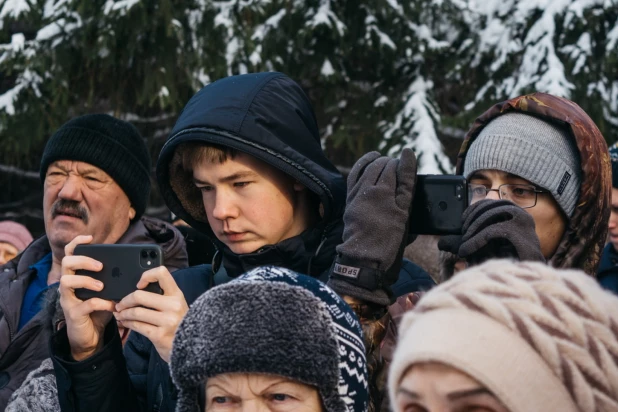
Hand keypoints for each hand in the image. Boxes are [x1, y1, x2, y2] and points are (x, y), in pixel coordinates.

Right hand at [59, 235, 115, 360]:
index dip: (77, 243)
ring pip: (66, 281)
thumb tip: (134, 267)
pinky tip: (110, 305)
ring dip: (86, 280)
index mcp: (77, 275)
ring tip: (102, 285)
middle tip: (101, 266)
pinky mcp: (73, 314)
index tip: (90, 239)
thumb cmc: (99, 309)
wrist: (91, 336)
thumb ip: (114, 279)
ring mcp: (68, 299)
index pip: (70, 253)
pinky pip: (83, 304)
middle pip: (66, 263)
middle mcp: (68, 285)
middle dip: (84, 261)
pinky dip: (100, 303)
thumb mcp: (107, 290)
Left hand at [114, 266, 187, 362]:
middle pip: (140, 295)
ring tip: (120, 314)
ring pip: (135, 312)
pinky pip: (137, 326)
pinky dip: (127, 323)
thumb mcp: (176, 306)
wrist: (191, 347)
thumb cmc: (180, 324)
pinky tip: (125, 323)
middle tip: (120, 304)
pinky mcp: (159, 335)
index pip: (162, 274)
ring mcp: (167, 321)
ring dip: (123, 313)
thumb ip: (162, 297)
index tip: (139, 284)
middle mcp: (173, 306)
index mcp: (177, 295)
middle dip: (125, 300)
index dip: (147, 275)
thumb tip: (138, 290)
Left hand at [328, 149, 416, 305]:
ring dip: (378, 161)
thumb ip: (407, 192)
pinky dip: (363, 164)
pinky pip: (356, 174)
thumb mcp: (404, 220)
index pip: (400, 171)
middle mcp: (375, 192)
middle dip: (393, 163)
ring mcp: (360, 194)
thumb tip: (408, 172)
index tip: (409, 155)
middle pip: (384, 167)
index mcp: (391, 198)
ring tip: (385, 160)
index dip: (406, 162)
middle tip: (400, 165)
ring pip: (370, 167)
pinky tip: (370, 160)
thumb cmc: (389, 244)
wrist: (364, 261)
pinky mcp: (351, 198)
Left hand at [438, 199, 544, 264]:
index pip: (494, 201)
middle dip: (473, 219)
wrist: (520, 285)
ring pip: (495, 215)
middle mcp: (524, 218)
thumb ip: (461, 244)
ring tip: (464, 247)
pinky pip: (495, 231)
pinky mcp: (526, 240)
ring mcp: (527, 229)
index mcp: (516, 216)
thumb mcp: (477, 252)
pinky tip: (466, 251)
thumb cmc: (500, 267)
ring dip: (474, 229)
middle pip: (494, 206)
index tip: (462, 222)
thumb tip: (440, 243)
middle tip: (463, 236)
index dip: (475, 209)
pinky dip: (477, 240)